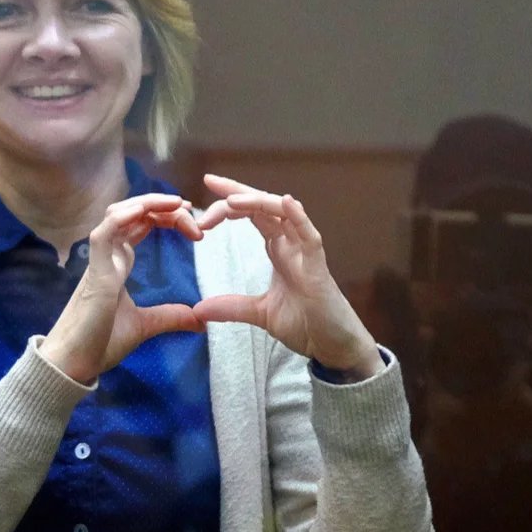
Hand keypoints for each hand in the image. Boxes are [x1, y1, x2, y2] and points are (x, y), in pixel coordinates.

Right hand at [39, 193, 203, 382]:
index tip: (191, 220)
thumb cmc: (101, 341)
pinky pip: (103, 235)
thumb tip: (201, 321)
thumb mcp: (145, 325)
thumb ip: (171, 317)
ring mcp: (99, 261)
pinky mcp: (94, 272)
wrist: (75, 364)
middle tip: (189, 208)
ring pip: (116, 215)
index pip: (141, 224)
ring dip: (146, 204)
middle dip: (161, 206)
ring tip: (174, 202)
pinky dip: (121, 219)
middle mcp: (108, 255)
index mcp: (118, 262)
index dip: (164, 215)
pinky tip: (142, 211)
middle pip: (132, 213)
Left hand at [193, 174, 382, 379]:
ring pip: (284, 214)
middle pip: (263, 207)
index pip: (252, 214)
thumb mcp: (259, 314)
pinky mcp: (319, 267)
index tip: (207, 185)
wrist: (333, 347)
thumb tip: (198, 309)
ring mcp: (306, 253)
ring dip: (258, 202)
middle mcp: (291, 244)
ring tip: (233, 199)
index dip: (231, 199)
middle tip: (209, 184)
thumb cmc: (306, 324)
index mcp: (277, 249)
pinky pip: (310, 237)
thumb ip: (231, 307)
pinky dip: (300, 219)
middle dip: (236, 194)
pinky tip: (287, 203)